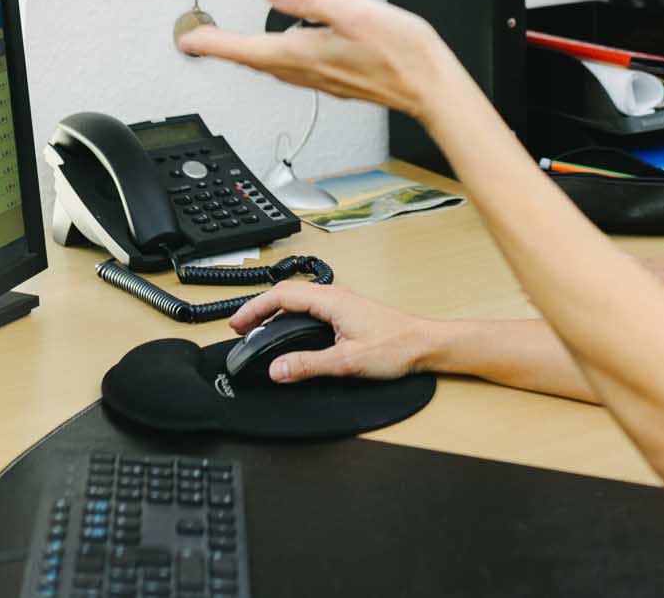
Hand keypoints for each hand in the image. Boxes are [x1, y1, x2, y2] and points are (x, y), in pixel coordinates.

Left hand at [179, 0, 453, 119]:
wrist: (430, 86)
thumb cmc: (400, 51)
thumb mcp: (352, 11)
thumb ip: (308, 0)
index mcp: (303, 54)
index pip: (244, 50)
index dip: (211, 43)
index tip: (187, 41)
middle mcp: (307, 72)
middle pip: (254, 62)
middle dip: (226, 50)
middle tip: (202, 41)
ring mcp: (322, 80)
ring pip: (274, 68)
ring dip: (251, 56)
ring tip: (237, 45)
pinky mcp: (338, 82)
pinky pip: (296, 71)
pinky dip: (280, 59)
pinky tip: (291, 51)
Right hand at [228, 282, 436, 383]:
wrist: (425, 345)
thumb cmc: (396, 347)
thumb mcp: (347, 361)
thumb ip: (309, 365)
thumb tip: (277, 368)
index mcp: (332, 300)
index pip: (283, 295)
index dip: (255, 308)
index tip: (238, 324)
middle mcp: (336, 296)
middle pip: (287, 294)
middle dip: (260, 309)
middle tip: (241, 328)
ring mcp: (342, 303)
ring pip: (299, 301)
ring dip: (275, 313)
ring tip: (258, 331)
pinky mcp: (348, 313)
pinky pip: (311, 309)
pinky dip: (291, 317)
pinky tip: (288, 334)